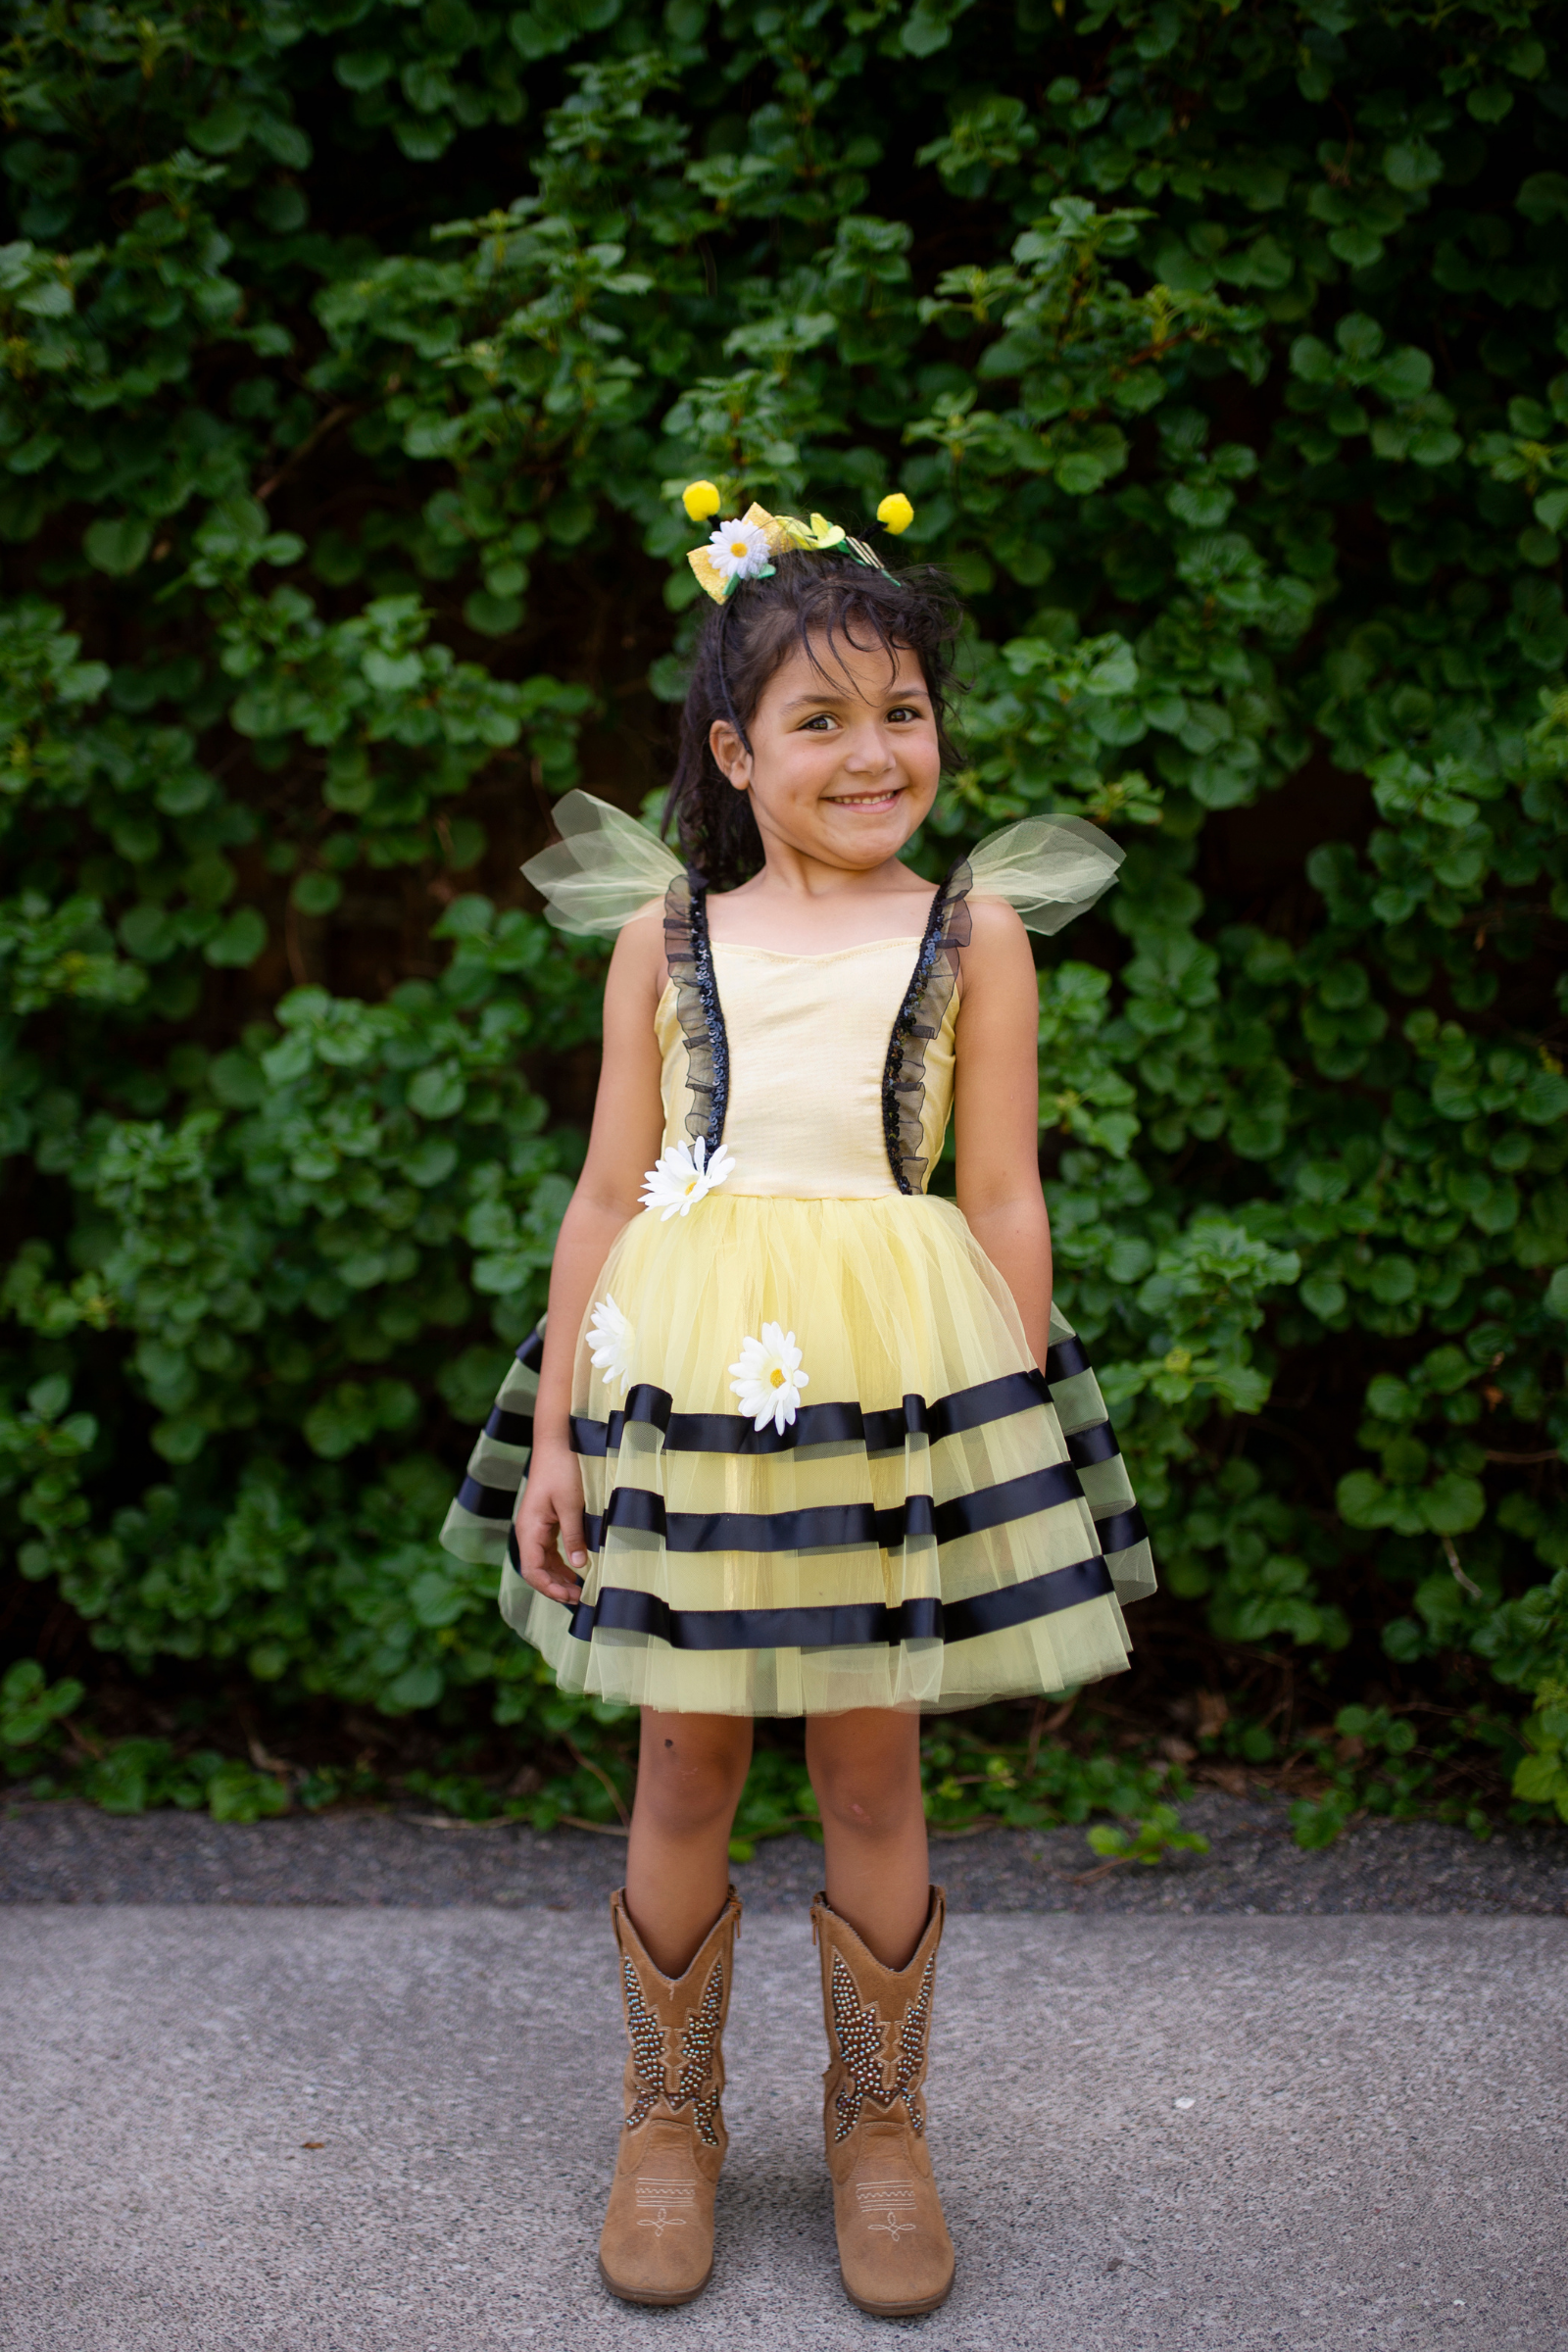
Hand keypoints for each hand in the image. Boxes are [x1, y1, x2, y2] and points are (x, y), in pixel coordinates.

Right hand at [515, 1442, 588, 1605]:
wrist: (558, 1442)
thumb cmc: (563, 1470)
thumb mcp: (571, 1505)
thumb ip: (574, 1536)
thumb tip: (580, 1567)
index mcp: (529, 1529)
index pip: (532, 1571)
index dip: (549, 1588)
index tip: (571, 1596)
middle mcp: (528, 1531)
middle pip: (537, 1570)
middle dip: (556, 1587)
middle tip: (582, 1598)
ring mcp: (536, 1527)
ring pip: (544, 1562)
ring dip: (560, 1577)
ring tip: (581, 1589)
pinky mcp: (546, 1522)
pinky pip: (550, 1550)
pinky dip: (562, 1563)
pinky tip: (578, 1570)